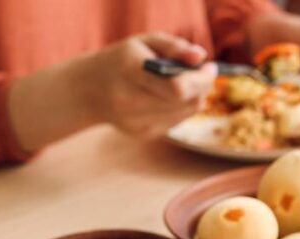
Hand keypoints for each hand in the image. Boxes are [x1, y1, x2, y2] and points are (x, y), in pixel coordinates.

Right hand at [9, 33, 215, 150]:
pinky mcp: (143, 134)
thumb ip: (174, 47)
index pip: (178, 87)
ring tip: (187, 82)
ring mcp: (136, 122)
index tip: (210, 67)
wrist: (89, 90)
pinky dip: (182, 108)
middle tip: (204, 73)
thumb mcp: (144, 42)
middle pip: (187, 101)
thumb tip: (201, 57)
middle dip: (203, 86)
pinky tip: (171, 97)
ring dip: (195, 97)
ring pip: (187, 112)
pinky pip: (178, 121)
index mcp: (130, 72)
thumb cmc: (122, 60)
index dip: (201, 79)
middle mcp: (131, 100)